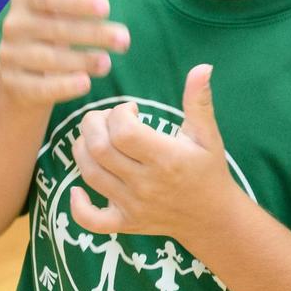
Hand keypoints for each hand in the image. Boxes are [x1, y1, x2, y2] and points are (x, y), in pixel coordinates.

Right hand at [0, 0, 130, 106]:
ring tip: (108, 63)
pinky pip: (38, 87)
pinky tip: (86, 84)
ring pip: (47, 59)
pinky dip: (62, 87)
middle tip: (124, 39)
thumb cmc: (50, 22)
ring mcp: (10, 56)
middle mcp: (13, 26)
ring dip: (80, 61)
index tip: (107, 6)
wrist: (23, 68)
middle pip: (54, 29)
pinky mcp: (13, 85)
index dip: (77, 1)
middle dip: (92, 34)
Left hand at [68, 65, 235, 244]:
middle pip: (99, 149)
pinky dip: (78, 206)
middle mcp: (146, 183)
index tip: (131, 110)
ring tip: (96, 139)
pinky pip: (91, 220)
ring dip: (82, 150)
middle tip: (106, 119)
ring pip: (90, 174)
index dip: (119, 113)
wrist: (213, 218)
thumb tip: (202, 67)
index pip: (124, 132)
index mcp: (166, 158)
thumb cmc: (208, 171)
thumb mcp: (208, 136)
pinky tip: (78, 188)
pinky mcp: (125, 223)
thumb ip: (199, 102)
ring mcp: (133, 205)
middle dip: (93, 125)